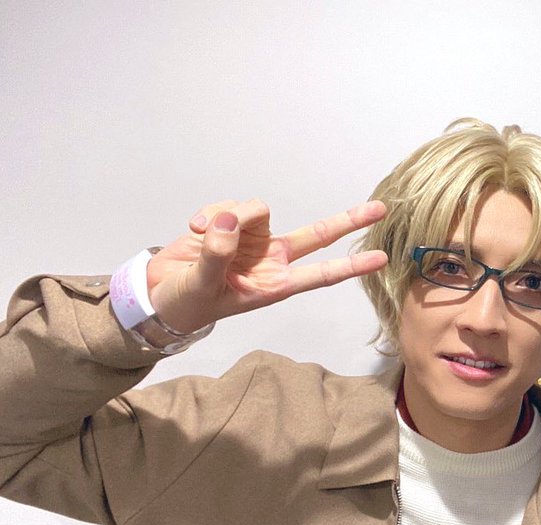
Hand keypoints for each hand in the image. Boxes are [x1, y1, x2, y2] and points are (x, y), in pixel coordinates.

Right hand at [146, 199, 387, 332]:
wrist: (159, 292)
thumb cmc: (187, 302)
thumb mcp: (202, 285)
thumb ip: (217, 254)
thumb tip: (229, 222)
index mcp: (273, 285)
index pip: (319, 274)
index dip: (350, 266)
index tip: (381, 259)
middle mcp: (271, 260)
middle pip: (317, 235)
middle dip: (347, 221)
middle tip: (381, 209)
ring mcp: (253, 242)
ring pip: (258, 211)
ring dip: (231, 214)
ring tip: (202, 232)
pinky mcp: (232, 225)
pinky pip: (230, 207)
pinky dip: (211, 212)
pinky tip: (194, 228)